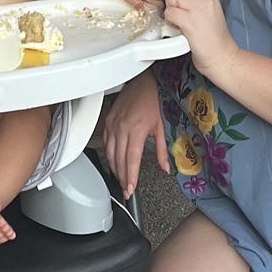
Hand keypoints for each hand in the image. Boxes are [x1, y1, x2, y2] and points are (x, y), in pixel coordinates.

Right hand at [102, 71, 165, 199]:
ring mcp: (113, 123)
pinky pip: (105, 142)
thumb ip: (162, 150)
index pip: (131, 159)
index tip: (130, 188)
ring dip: (114, 168)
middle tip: (126, 190)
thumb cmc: (153, 100)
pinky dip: (109, 154)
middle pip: (118, 159)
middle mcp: (122, 127)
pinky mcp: (108, 120)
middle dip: (121, 177)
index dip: (130, 176)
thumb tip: (166, 168)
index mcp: (137, 129)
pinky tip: (114, 161)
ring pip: (109, 152)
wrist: (143, 82)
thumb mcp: (162, 126)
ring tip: (120, 179)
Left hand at [162, 0, 238, 83]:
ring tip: (178, 21)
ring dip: (170, 10)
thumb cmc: (213, 36)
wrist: (222, 56)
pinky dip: (169, 21)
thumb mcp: (209, 8)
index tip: (180, 3)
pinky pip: (170, 13)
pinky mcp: (190, 22)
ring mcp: (197, 10)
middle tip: (178, 12)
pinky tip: (177, 27)